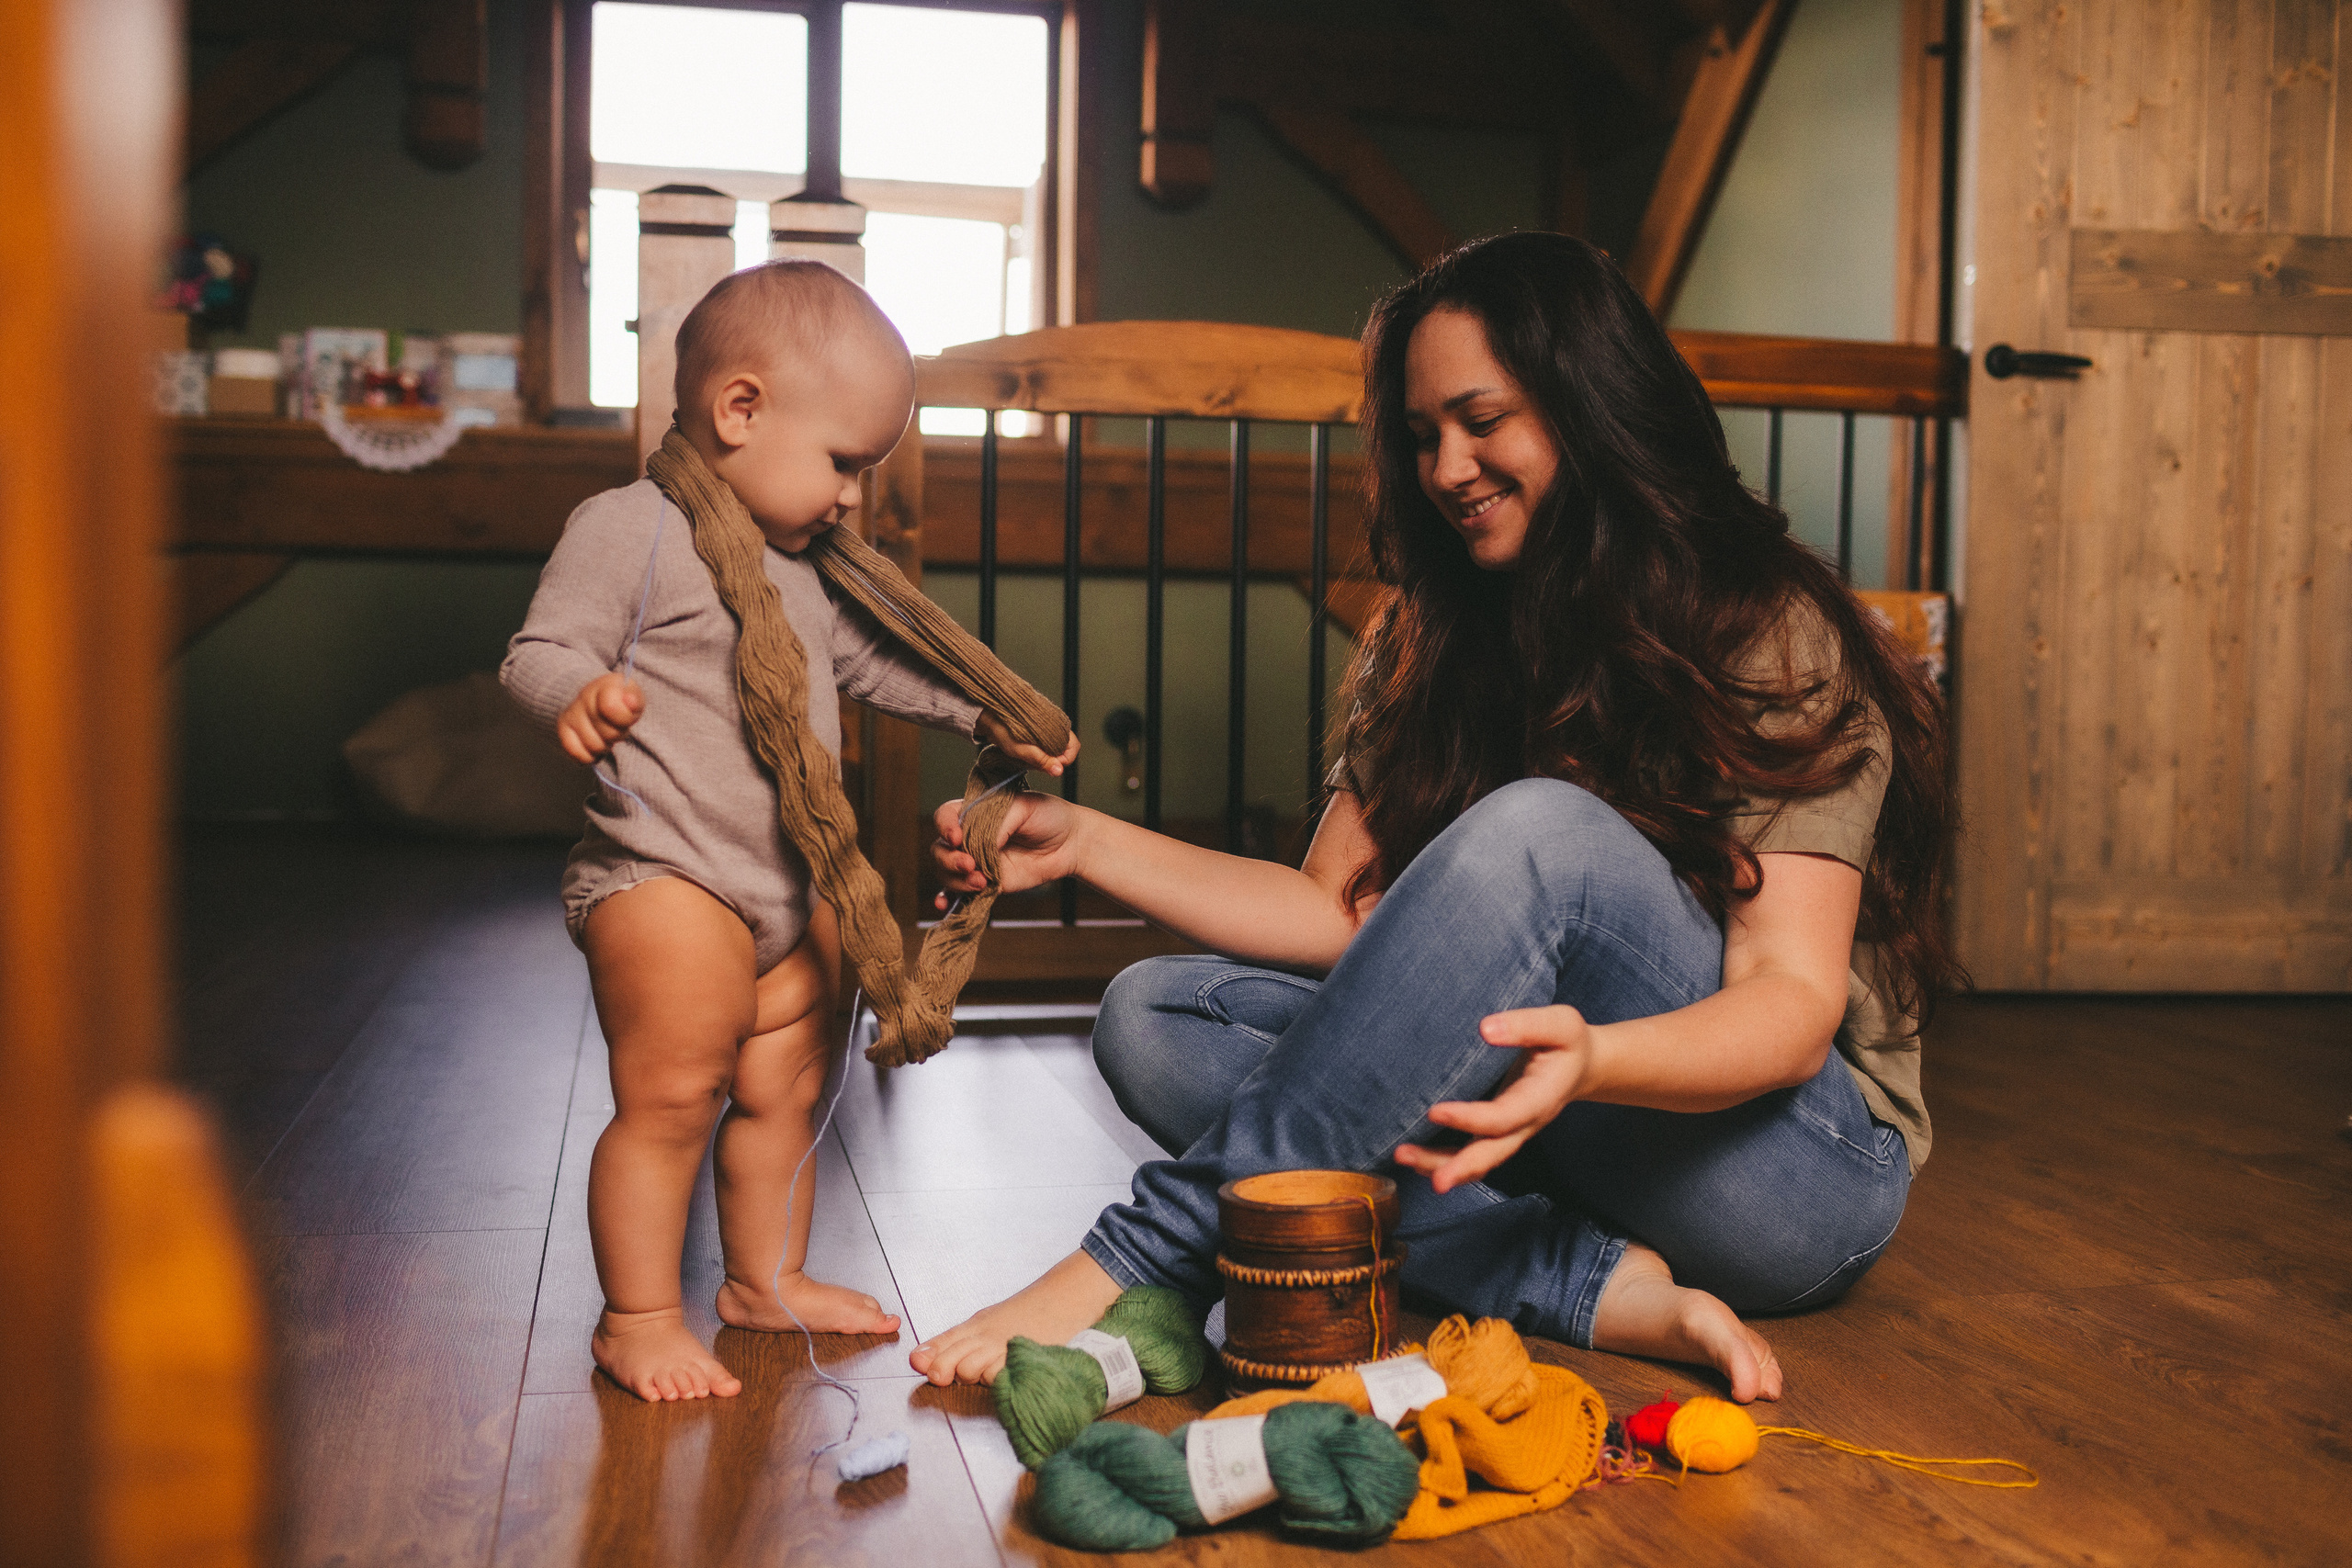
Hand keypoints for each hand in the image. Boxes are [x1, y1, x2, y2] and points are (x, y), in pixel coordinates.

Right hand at [557, 673, 643, 763]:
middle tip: (617, 727)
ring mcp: (571, 713)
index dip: (624, 719)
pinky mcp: (563, 729)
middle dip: (617, 734)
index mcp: (605, 685)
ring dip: (604, 746)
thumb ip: (635, 699)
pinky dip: (589, 756)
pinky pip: (577, 753)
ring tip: (605, 735)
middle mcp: (584, 696)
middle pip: (608, 733)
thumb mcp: (633, 697)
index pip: (611, 707)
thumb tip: (631, 702)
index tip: (628, 716)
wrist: (597, 701)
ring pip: (594, 746)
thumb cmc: (621, 702)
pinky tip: (594, 747)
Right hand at [930, 789, 1079, 907]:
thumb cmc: (1047, 816)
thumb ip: (995, 825)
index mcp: (974, 812)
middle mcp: (969, 837)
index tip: (957, 837)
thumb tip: (975, 849)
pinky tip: (945, 906)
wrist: (1070, 842)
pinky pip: (959, 894)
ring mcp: (976, 862)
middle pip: (940, 849)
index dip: (945, 827)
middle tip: (970, 864)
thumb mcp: (1022, 809)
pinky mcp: (986, 883)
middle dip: (949, 859)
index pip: (945, 817)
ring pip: (946, 873)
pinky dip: (948, 900)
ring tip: (981, 881)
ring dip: (956, 880)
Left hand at [977, 712, 1078, 776]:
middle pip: (1065, 748)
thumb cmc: (1002, 730)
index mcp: (1056, 726)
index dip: (1062, 762)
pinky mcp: (1042, 722)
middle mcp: (1056, 722)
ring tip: (1029, 753)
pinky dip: (1040, 747)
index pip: (1073, 749)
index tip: (1047, 766)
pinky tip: (1027, 746)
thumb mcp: (1022, 750)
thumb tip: (1059, 770)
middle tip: (1035, 761)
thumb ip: (1042, 760)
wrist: (988, 714)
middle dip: (1052, 758)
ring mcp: (1050, 721)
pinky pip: (1047, 739)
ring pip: (1056, 744)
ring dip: (1045, 753)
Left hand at [1393, 1005, 1596, 1193]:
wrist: (1582, 1066)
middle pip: (1490, 1154)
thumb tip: (1485, 1029)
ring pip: (1477, 1161)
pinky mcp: (1497, 1131)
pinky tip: (1415, 1158)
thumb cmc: (1568, 1043)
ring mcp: (1510, 1132)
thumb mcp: (1560, 1025)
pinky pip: (1471, 1154)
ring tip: (1403, 1157)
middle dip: (1458, 1167)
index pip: (1503, 1118)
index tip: (1435, 1110)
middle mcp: (1524, 1124)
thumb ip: (1526, 1025)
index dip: (1471, 1119)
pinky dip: (1443, 1160)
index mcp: (1539, 1100)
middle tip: (1429, 1177)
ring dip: (1440, 1165)